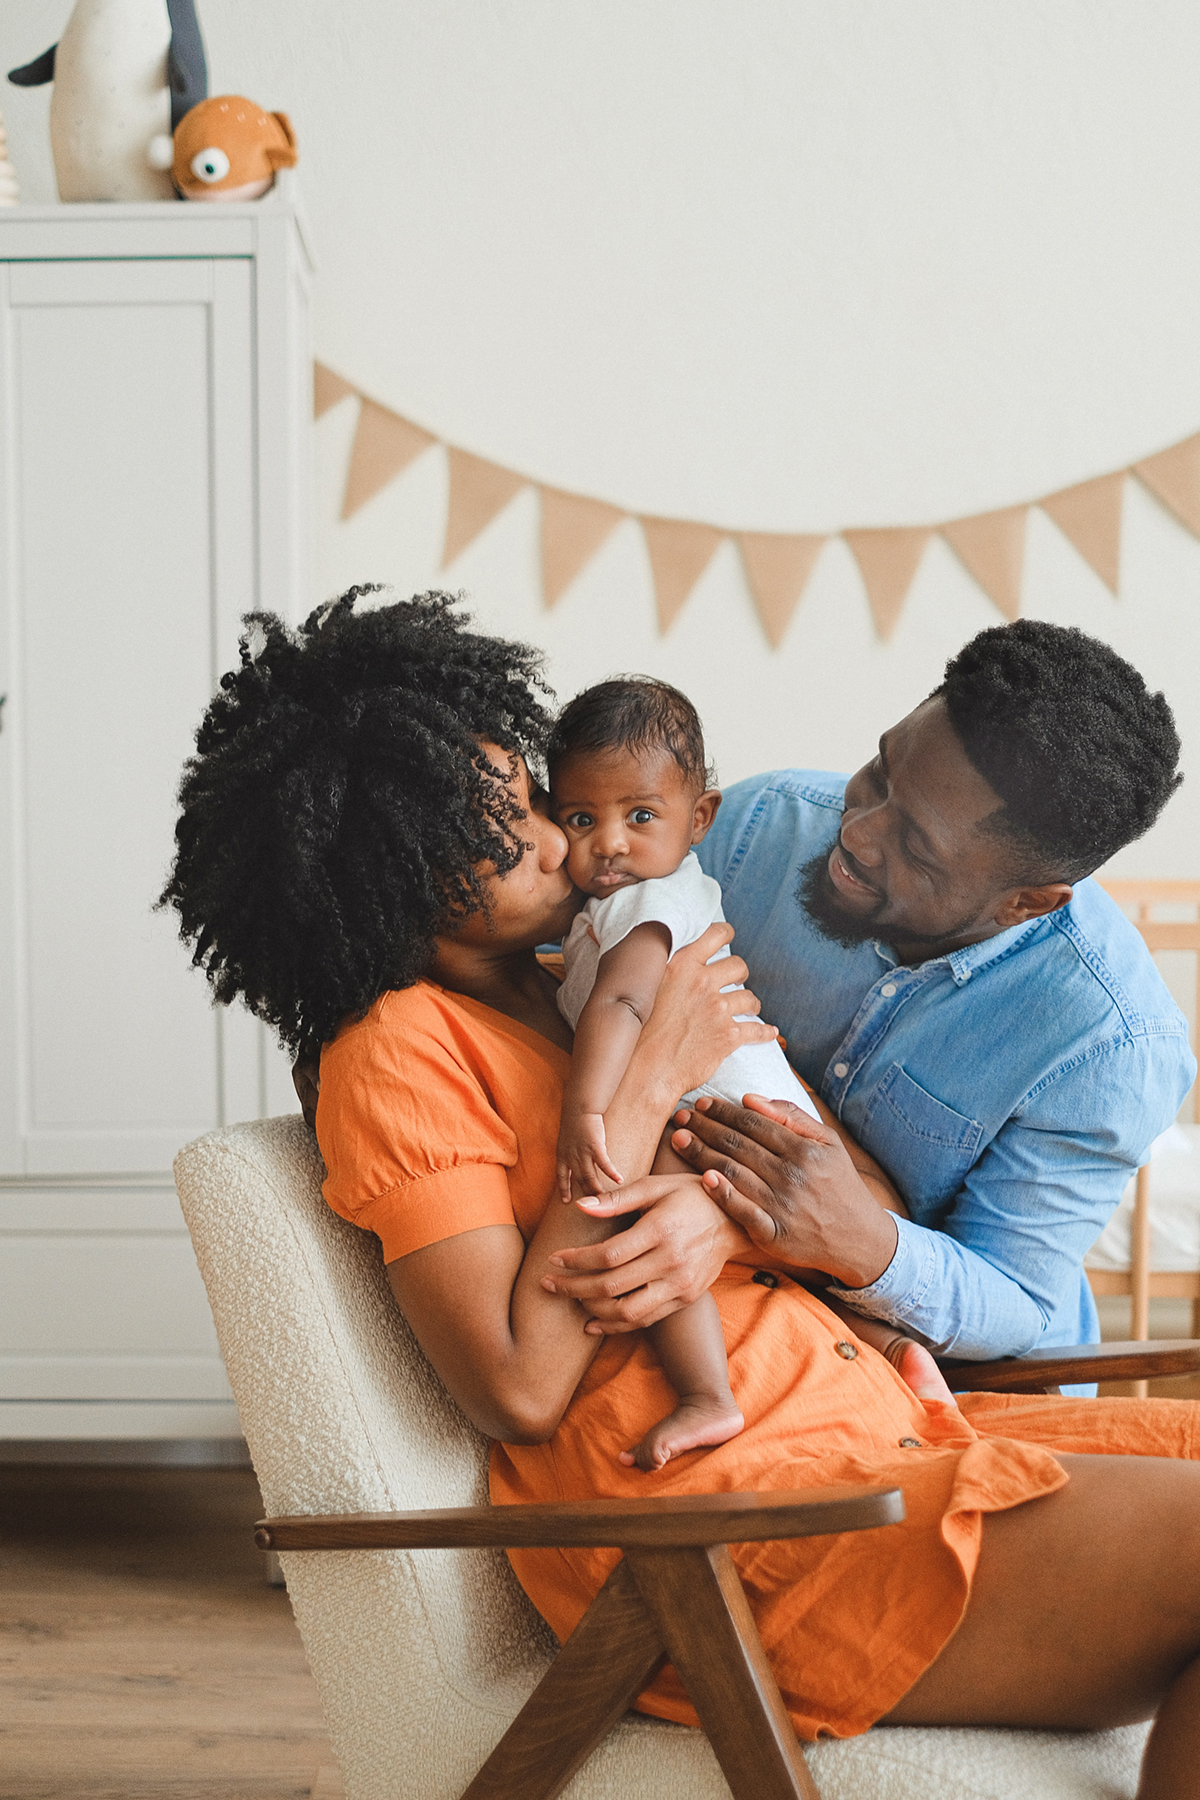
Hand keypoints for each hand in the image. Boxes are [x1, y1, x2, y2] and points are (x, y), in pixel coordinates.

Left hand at [539, 1173, 741, 1332]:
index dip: (576, 1261)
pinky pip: (645, 1320)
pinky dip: (616, 1326)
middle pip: (612, 1286)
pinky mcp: (685, 1299)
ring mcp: (680, 1285)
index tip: (553, 1259)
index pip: (609, 1255)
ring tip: (571, 1299)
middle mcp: (672, 1262)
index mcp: (661, 1231)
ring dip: (592, 1310)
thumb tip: (580, 1205)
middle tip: (549, 1283)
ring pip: (627, 1312)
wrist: (734, 1219)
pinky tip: (593, 1322)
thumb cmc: (689, 1196)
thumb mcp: (655, 1187)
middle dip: (573, 1288)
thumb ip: (616, 1199)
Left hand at [556, 1111, 622, 1200]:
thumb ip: (570, 1147)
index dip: (563, 1189)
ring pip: (590, 1178)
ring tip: (607, 1198)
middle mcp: (571, 1157)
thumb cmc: (574, 1117)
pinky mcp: (595, 1148)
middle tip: (594, 1205)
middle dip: (586, 1194)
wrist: (579, 1106)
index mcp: (562, 1154)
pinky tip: (619, 1181)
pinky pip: (604, 1165)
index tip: (566, 1201)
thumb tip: (575, 1152)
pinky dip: (611, 1174)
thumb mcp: (567, 1135)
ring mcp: (582, 1154)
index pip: (561, 1177)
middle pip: (579, 1181)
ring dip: (598, 1190)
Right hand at [631, 922, 777, 1102]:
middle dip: (739, 972)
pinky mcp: (728, 1036)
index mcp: (679, 965)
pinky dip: (766, 1032)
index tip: (728, 936)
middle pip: (737, 965)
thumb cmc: (631, 1034)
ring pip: (749, 997)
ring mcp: (718, 1009)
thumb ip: (642, 968)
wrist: (642, 1072)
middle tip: (735, 979)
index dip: (725, 934)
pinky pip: (757, 1030)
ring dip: (750, 1003)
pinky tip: (770, 1033)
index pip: (714, 936)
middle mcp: (702, 982)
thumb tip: (609, 941)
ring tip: (748, 1008)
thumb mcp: (634, 990)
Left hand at [668, 1094, 898, 1289]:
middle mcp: (791, 1176)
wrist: (859, 1238)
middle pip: (737, 1145)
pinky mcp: (774, 1235)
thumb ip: (792, 1117)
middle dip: (704, 1128)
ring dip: (701, 1154)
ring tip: (678, 1139)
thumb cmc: (838, 1184)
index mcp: (803, 1150)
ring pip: (733, 1173)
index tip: (702, 1103)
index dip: (724, 1111)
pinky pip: (742, 1212)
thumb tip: (750, 1098)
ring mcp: (781, 1206)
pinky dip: (722, 1194)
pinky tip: (702, 1178)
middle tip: (679, 1117)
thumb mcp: (828, 1143)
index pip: (753, 1124)